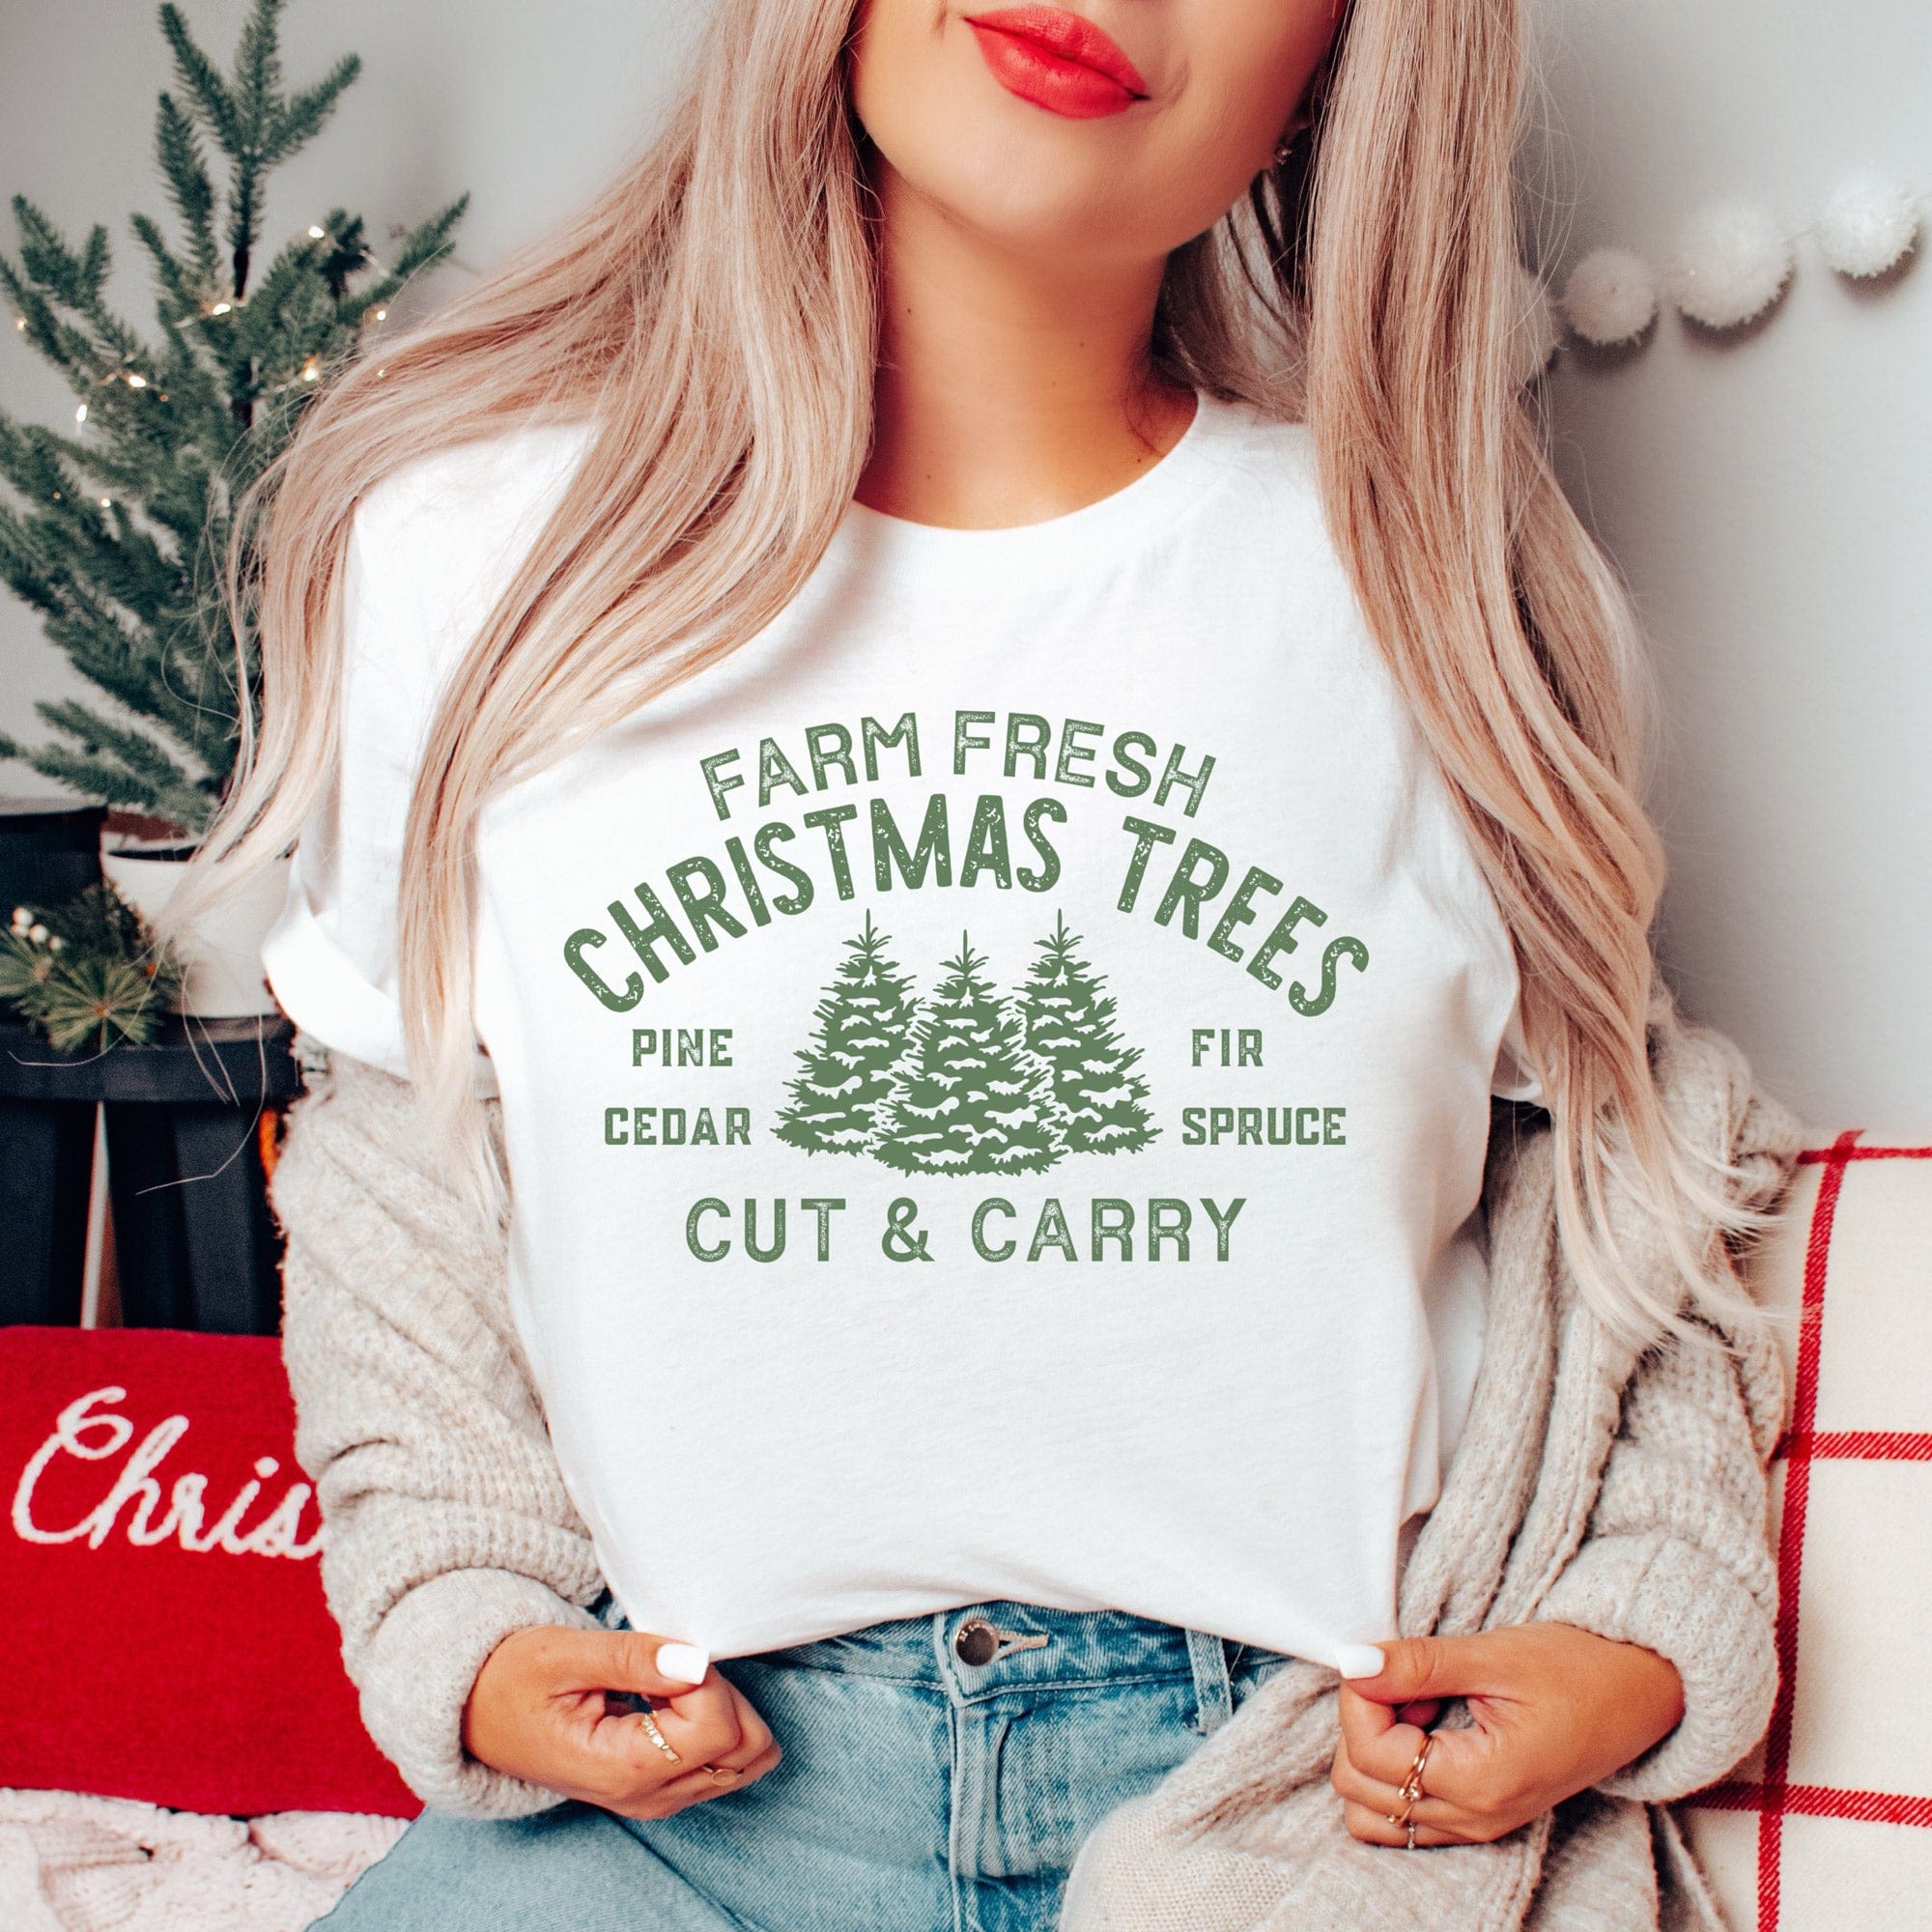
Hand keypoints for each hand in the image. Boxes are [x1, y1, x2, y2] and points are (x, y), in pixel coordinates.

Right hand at [462, 1625, 780, 1819]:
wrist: (477, 1714)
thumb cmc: (512, 1680)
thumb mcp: (563, 1655)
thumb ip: (634, 1658)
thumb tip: (697, 1660)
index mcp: (624, 1770)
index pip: (717, 1728)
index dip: (705, 1678)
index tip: (664, 1656)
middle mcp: (649, 1796)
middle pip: (746, 1748)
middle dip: (724, 1693)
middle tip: (668, 1667)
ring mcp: (659, 1798)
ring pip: (747, 1758)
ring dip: (725, 1707)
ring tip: (666, 1683)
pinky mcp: (663, 1788)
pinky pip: (727, 1760)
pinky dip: (718, 1721)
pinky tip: (670, 1698)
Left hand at [1330, 1623, 1684, 1845]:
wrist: (1641, 1690)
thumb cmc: (1580, 1668)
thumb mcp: (1494, 1656)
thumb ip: (1417, 1665)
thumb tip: (1352, 1663)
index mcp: (1482, 1783)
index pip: (1370, 1754)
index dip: (1360, 1697)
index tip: (1382, 1658)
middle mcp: (1476, 1819)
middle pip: (1360, 1788)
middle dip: (1362, 1724)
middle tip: (1404, 1678)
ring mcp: (1478, 1823)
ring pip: (1374, 1811)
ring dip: (1374, 1752)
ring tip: (1416, 1704)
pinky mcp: (1480, 1814)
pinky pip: (1405, 1813)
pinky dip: (1394, 1771)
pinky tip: (1426, 1725)